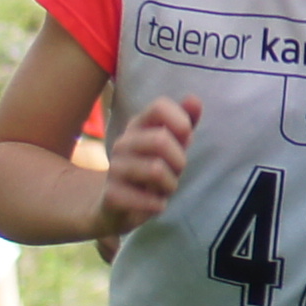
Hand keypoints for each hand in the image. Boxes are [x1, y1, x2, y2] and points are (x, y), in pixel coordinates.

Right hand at [96, 95, 199, 232]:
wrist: (116, 205)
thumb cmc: (150, 169)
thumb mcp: (171, 147)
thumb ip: (184, 124)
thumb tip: (194, 99)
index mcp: (138, 125)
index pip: (159, 106)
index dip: (180, 121)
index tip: (185, 138)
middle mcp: (123, 143)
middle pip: (161, 140)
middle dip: (179, 161)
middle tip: (175, 172)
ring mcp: (114, 168)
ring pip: (156, 170)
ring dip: (170, 185)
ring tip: (163, 189)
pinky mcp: (111, 195)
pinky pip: (147, 198)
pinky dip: (158, 204)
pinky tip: (154, 204)